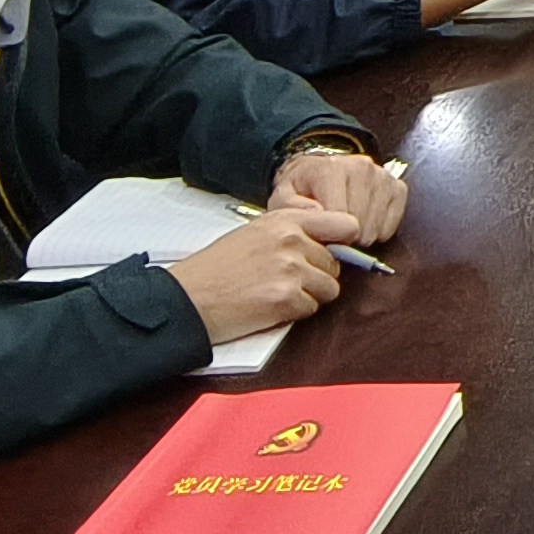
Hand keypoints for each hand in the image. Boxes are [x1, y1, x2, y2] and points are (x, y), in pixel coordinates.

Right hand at [165, 209, 353, 344]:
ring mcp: (290, 270)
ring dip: (308, 296)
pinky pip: (311, 309)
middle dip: (316, 276)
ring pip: (328, 289)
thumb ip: (293, 233)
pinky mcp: (286, 299)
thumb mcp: (255, 233)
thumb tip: (333, 243)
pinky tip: (268, 306)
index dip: (344, 242)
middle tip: (283, 281)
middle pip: (335, 265)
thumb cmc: (218, 267)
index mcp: (286, 220)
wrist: (188, 297)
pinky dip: (294, 313)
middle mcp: (292, 240)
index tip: (335, 251)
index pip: (344, 224)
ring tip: (275, 293)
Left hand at [269, 149, 409, 244]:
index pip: (340, 216)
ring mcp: (383, 176)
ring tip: (347, 227)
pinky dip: (379, 230)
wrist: (321, 171)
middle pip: (360, 224)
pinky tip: (365, 222)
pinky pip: (392, 224)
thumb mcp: (283, 197)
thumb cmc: (302, 189)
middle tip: (334, 232)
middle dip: (346, 236)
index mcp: (332, 168)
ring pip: (376, 227)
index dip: (329, 233)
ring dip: (362, 235)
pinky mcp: (397, 187)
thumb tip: (318, 213)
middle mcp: (362, 167)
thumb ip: (291, 207)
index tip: (322, 233)